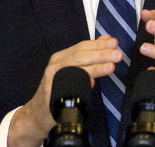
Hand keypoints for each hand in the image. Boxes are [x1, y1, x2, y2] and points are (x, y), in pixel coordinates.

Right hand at [7, 35, 121, 146]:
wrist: (37, 114)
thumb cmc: (56, 92)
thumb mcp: (71, 71)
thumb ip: (88, 58)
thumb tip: (106, 40)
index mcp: (61, 58)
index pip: (82, 47)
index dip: (99, 44)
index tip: (114, 42)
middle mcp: (56, 65)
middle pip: (80, 55)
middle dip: (101, 54)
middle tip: (117, 54)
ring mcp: (52, 78)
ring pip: (76, 68)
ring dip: (96, 66)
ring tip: (111, 66)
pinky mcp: (50, 93)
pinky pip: (68, 86)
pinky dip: (81, 82)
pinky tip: (92, 81)